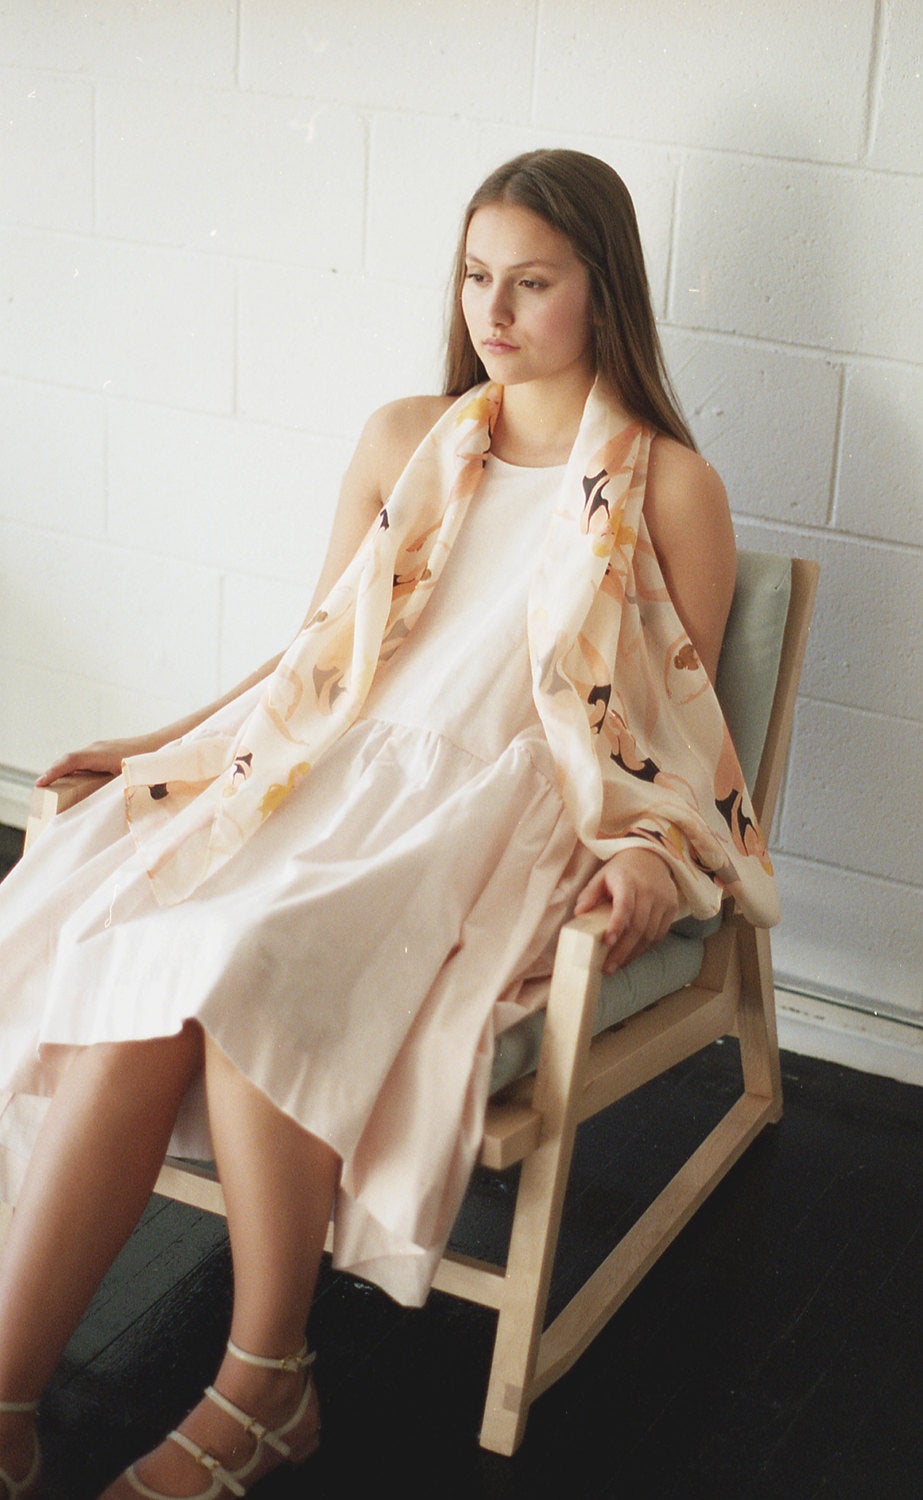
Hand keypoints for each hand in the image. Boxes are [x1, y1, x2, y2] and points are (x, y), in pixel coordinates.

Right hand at [35, 734, 162, 786]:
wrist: (163, 743)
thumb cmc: (148, 761)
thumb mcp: (131, 777)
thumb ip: (119, 789)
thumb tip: (109, 806)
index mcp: (100, 754)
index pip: (70, 761)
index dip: (54, 772)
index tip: (40, 784)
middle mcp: (97, 748)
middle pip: (68, 760)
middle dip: (53, 774)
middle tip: (40, 791)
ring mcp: (101, 748)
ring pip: (76, 760)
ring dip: (63, 772)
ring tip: (52, 789)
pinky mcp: (105, 752)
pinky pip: (84, 761)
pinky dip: (75, 770)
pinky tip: (74, 782)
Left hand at [573, 847, 678, 973]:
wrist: (651, 856)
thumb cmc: (621, 871)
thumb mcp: (602, 876)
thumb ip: (590, 894)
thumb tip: (578, 914)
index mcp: (628, 881)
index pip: (625, 905)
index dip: (616, 925)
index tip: (607, 943)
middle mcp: (649, 891)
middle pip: (638, 926)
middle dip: (623, 950)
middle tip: (608, 968)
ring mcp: (663, 900)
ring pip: (650, 934)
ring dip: (634, 953)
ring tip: (618, 964)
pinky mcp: (672, 907)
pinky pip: (660, 933)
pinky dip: (646, 946)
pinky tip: (633, 954)